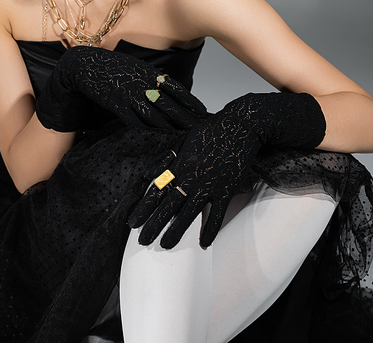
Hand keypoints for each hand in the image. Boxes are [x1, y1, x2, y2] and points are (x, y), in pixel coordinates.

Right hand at [35, 45, 206, 131]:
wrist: (84, 65)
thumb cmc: (110, 67)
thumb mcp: (134, 68)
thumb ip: (149, 78)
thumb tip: (165, 86)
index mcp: (150, 74)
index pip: (176, 89)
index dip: (190, 101)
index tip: (203, 111)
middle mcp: (144, 84)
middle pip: (171, 105)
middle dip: (187, 118)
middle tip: (202, 128)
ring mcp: (131, 95)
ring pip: (156, 115)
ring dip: (172, 128)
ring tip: (185, 138)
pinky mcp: (118, 105)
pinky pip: (136, 121)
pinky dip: (148, 130)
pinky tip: (158, 139)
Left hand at [129, 91, 325, 248]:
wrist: (240, 126)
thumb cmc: (211, 130)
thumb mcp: (183, 140)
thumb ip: (165, 159)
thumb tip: (147, 174)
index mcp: (180, 164)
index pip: (157, 190)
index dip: (143, 207)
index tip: (133, 221)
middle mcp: (192, 177)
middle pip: (169, 205)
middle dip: (154, 224)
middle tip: (142, 241)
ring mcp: (210, 184)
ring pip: (189, 213)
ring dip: (176, 231)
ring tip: (165, 245)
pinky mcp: (227, 189)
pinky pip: (217, 214)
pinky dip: (211, 229)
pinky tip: (205, 244)